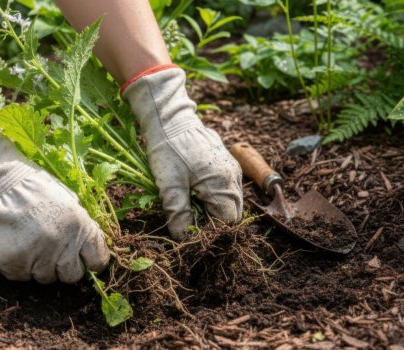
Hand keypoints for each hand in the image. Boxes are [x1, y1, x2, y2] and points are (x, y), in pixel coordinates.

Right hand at [0, 107, 109, 282]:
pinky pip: (19, 275)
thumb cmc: (33, 186)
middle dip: (65, 266)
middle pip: (71, 276)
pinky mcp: (10, 264)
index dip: (91, 260)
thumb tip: (91, 249)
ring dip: (39, 265)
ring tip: (28, 240)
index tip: (84, 259)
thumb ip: (82, 226)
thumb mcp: (68, 200)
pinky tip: (12, 243)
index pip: (97, 261)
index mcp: (79, 227)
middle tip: (52, 251)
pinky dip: (17, 264)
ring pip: (44, 277)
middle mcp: (60, 245)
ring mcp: (35, 257)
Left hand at [123, 66, 242, 239]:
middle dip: (212, 220)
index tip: (189, 228)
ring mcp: (232, 167)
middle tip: (188, 218)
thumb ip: (178, 213)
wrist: (170, 117)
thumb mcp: (168, 185)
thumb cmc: (168, 150)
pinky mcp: (227, 161)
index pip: (227, 221)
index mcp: (223, 184)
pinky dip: (214, 194)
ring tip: (190, 203)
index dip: (209, 230)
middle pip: (232, 212)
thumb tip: (182, 237)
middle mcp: (234, 176)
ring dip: (214, 207)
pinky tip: (195, 189)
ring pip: (230, 199)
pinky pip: (227, 186)